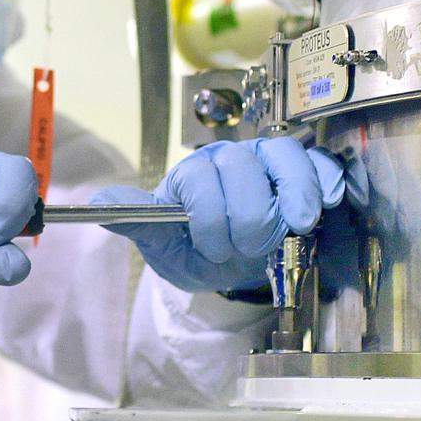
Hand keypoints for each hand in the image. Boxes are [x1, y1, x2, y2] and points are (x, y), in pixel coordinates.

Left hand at [91, 138, 345, 291]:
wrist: (232, 263)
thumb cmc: (196, 249)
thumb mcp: (164, 244)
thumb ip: (139, 222)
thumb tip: (95, 202)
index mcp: (192, 174)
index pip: (199, 179)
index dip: (210, 219)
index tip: (215, 249)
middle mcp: (229, 159)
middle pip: (242, 167)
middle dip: (249, 216)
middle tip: (250, 246)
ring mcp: (267, 162)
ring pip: (282, 156)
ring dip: (291, 195)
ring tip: (297, 224)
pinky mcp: (302, 172)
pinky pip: (319, 163)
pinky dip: (324, 182)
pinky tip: (324, 206)